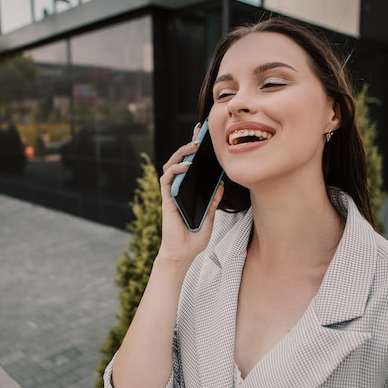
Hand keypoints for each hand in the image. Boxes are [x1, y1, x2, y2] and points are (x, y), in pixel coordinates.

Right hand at [157, 123, 223, 268]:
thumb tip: (221, 184)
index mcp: (188, 191)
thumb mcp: (210, 216)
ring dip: (181, 153)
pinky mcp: (167, 199)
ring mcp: (171, 193)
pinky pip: (167, 179)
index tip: (204, 136)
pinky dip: (176, 169)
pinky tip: (187, 165)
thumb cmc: (194, 238)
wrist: (183, 254)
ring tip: (194, 146)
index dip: (195, 151)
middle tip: (200, 133)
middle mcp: (178, 190)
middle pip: (180, 161)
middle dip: (189, 145)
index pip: (190, 166)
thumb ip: (213, 201)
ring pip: (171, 165)